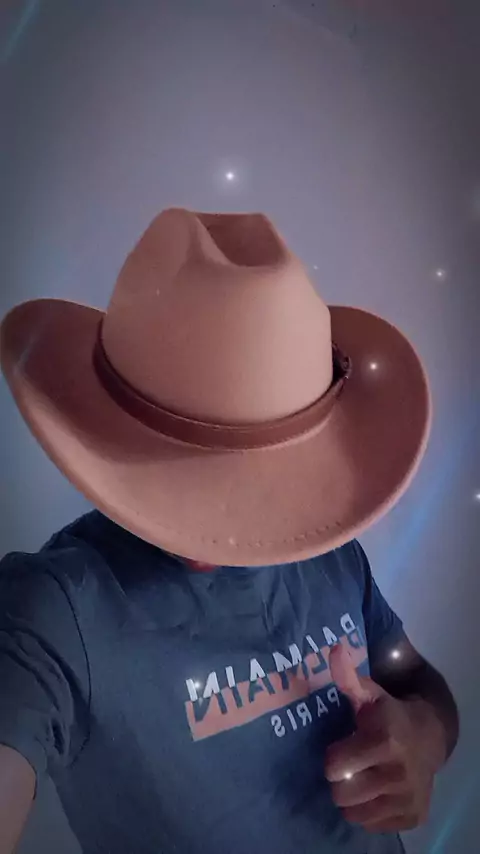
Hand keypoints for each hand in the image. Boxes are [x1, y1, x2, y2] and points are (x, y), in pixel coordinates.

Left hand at [324, 644, 445, 833]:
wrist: (432, 736)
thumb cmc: (390, 713)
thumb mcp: (369, 694)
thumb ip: (348, 677)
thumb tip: (334, 650)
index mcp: (385, 740)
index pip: (334, 766)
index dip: (334, 756)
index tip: (343, 747)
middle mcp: (398, 773)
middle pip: (341, 794)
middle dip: (341, 780)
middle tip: (351, 766)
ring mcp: (407, 798)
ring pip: (353, 813)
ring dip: (353, 797)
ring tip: (362, 778)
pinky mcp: (413, 817)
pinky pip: (371, 825)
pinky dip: (370, 811)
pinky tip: (378, 791)